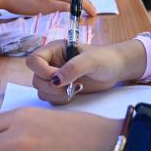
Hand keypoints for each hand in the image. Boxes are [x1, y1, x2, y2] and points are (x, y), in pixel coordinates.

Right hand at [26, 39, 143, 103]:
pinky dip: (61, 100)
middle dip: (52, 87)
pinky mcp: (61, 90)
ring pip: (42, 91)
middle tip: (72, 85)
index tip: (59, 76)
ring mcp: (56, 77)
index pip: (33, 60)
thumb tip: (56, 80)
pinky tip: (76, 93)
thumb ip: (74, 67)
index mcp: (54, 50)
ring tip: (75, 89)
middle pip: (35, 79)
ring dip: (56, 94)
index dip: (42, 71)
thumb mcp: (92, 60)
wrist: (116, 69)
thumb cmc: (105, 58)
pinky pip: (51, 99)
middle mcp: (51, 63)